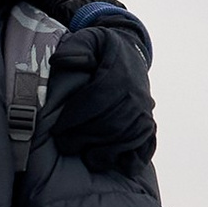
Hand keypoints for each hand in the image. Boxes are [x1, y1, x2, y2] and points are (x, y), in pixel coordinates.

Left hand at [42, 16, 156, 170]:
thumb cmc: (102, 48)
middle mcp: (134, 93)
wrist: (131, 52)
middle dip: (87, 137)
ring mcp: (144, 109)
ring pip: (129, 134)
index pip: (96, 99)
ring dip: (110, 150)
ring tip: (90, 159)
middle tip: (66, 145)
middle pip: (111, 121)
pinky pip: (148, 141)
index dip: (76, 117)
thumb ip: (75, 48)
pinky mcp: (149, 120)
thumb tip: (60, 60)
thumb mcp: (88, 39)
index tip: (58, 129)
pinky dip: (138, 154)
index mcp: (117, 74)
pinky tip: (125, 167)